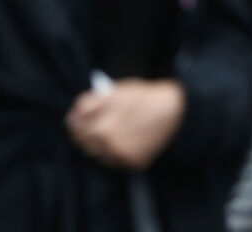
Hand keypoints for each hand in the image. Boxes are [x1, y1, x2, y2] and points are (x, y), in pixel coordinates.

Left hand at [66, 79, 185, 170]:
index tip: (76, 116)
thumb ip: (96, 100)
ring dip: (92, 144)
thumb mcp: (119, 89)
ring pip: (92, 151)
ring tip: (101, 136)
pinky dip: (109, 154)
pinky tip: (116, 144)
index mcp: (100, 114)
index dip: (75, 115)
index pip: (75, 116)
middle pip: (80, 136)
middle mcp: (105, 133)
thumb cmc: (148, 97)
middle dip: (79, 130)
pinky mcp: (129, 161)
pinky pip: (109, 161)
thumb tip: (79, 111)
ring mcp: (117, 150)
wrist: (177, 111)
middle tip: (83, 128)